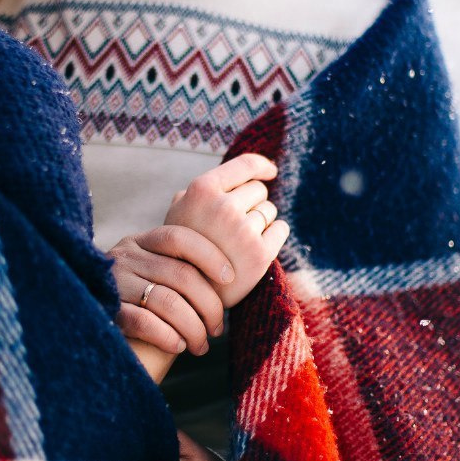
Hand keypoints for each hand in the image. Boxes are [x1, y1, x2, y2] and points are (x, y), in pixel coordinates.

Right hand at [109, 226, 232, 357]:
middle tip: (217, 329)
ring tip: (201, 345)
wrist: (89, 323)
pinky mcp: (106, 310)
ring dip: (193, 328)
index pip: (180, 238)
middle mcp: (126, 256)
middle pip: (181, 274)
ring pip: (167, 301)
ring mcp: (114, 282)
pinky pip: (144, 322)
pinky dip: (168, 336)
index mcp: (142, 242)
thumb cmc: (137, 299)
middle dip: (209, 305)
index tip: (230, 278)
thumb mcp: (153, 271)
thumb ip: (179, 267)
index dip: (210, 256)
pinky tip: (179, 346)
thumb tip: (230, 276)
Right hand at [165, 153, 289, 307]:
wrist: (185, 295)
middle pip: (258, 190)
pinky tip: (256, 248)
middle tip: (236, 225)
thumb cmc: (182, 249)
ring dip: (261, 221)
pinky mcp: (260, 254)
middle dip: (252, 203)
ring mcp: (243, 231)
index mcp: (201, 190)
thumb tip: (235, 174)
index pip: (245, 165)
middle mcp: (223, 208)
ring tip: (240, 241)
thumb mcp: (178, 213)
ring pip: (269, 210)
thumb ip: (199, 190)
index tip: (270, 171)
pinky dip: (274, 235)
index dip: (261, 166)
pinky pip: (281, 229)